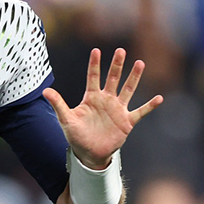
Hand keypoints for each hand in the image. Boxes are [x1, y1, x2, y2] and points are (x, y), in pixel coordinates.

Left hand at [43, 48, 162, 169]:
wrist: (89, 153)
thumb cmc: (77, 136)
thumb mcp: (66, 120)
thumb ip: (58, 104)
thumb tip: (45, 91)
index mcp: (91, 98)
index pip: (93, 77)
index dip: (95, 64)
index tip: (96, 50)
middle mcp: (106, 100)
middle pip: (113, 79)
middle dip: (116, 65)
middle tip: (121, 50)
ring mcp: (118, 110)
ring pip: (128, 90)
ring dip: (134, 77)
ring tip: (140, 63)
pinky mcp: (126, 122)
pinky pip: (140, 112)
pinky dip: (149, 106)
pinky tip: (159, 98)